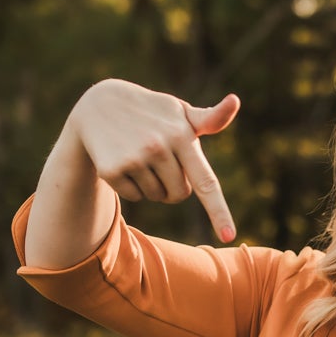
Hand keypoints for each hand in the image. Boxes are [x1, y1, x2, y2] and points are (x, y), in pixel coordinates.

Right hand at [70, 79, 239, 241]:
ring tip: (140, 154)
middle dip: (174, 184)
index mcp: (181, 135)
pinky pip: (135, 197)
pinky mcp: (111, 170)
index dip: (219, 211)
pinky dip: (132, 185)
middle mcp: (158, 148)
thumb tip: (235, 100)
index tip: (229, 236)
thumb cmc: (152, 112)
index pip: (206, 182)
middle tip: (161, 158)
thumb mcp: (179, 112)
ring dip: (152, 183)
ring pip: (157, 197)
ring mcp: (133, 159)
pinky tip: (124, 160)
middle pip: (179, 194)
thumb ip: (210, 118)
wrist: (100, 105)